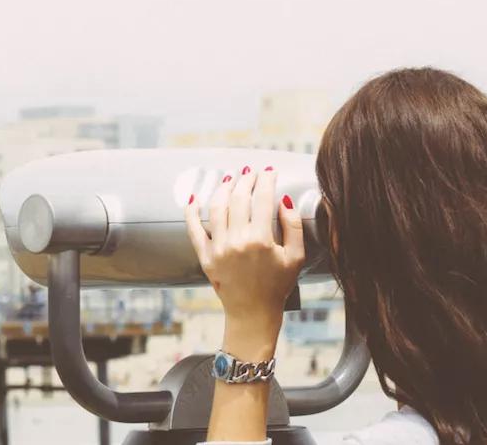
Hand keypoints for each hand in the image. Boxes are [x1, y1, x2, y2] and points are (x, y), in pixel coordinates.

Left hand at [185, 165, 304, 358]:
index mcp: (261, 239)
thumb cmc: (277, 286)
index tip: (270, 172)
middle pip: (239, 197)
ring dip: (223, 188)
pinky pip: (194, 230)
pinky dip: (191, 212)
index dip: (267, 180)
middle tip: (251, 172)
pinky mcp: (206, 257)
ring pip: (217, 207)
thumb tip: (283, 199)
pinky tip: (193, 198)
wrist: (253, 313)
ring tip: (230, 179)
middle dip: (246, 179)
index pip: (262, 198)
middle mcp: (237, 241)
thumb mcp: (295, 256)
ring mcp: (218, 248)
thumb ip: (293, 225)